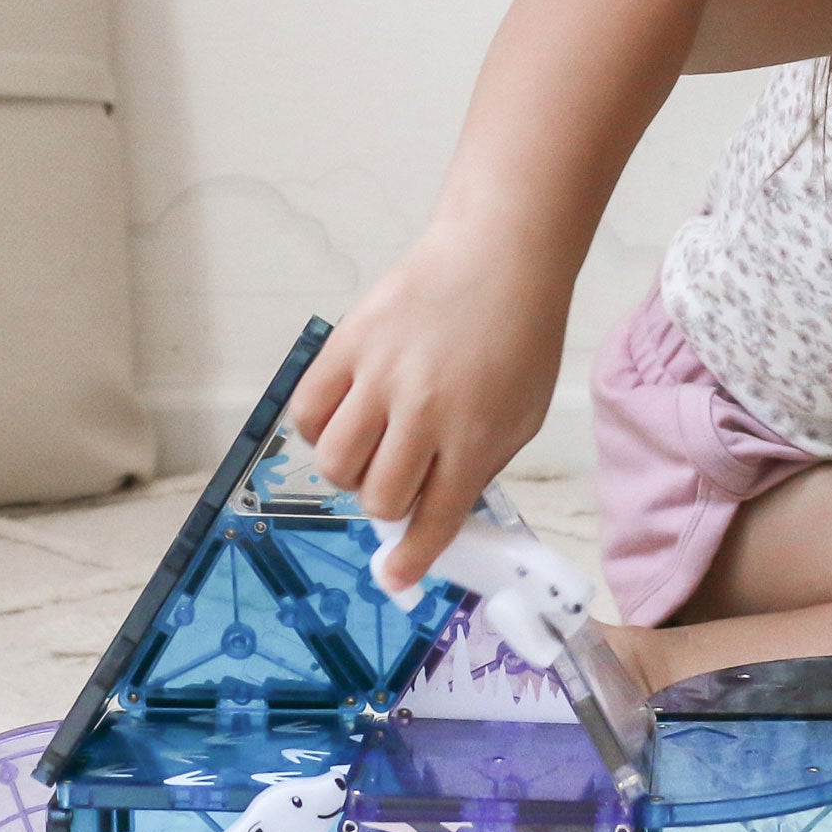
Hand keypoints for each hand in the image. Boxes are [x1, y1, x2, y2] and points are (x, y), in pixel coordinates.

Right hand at [287, 224, 569, 592]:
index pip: (433, 519)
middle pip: (379, 498)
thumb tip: (435, 514)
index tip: (396, 575)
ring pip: (335, 464)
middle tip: (400, 480)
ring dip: (351, 473)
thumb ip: (480, 467)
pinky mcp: (347, 344)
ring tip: (372, 448)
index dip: (412, 558)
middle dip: (388, 505)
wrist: (499, 255)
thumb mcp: (523, 415)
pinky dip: (319, 430)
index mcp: (475, 436)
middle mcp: (423, 412)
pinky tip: (345, 419)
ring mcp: (380, 377)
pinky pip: (308, 412)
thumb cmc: (521, 336)